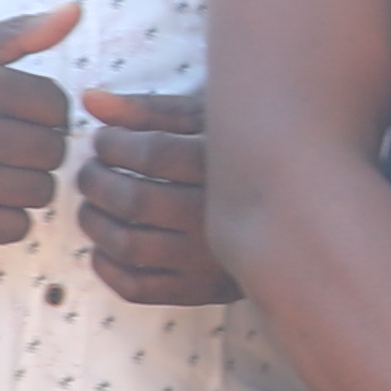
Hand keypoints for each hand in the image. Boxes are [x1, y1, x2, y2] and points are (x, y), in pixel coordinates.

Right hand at [0, 4, 80, 244]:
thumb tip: (75, 11)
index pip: (58, 106)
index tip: (16, 114)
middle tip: (1, 144)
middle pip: (54, 152)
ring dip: (24, 184)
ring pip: (41, 192)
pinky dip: (6, 217)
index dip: (43, 111)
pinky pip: (18, 228)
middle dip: (34, 148)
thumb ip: (18, 34)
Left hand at [71, 85, 231, 304]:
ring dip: (94, 222)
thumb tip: (91, 100)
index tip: (105, 140)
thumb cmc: (242, 162)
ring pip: (127, 246)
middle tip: (91, 170)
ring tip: (94, 204)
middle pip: (133, 201)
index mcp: (224, 169)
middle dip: (95, 181)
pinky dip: (107, 267)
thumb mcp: (208, 125)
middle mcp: (216, 217)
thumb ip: (150, 111)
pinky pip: (137, 287)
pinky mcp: (200, 290)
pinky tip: (104, 246)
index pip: (151, 153)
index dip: (114, 144)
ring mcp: (208, 260)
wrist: (299, 218)